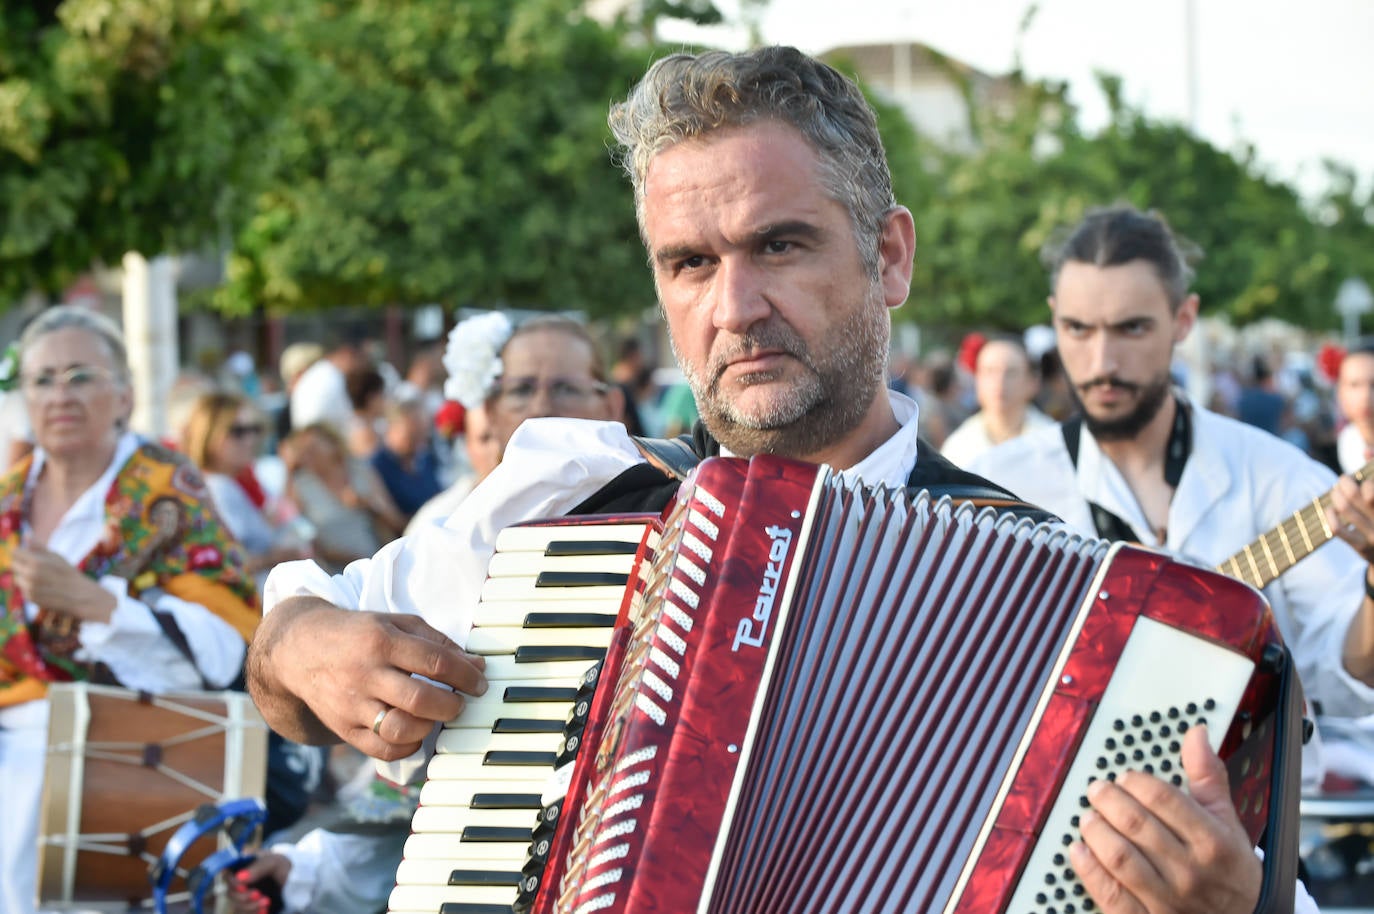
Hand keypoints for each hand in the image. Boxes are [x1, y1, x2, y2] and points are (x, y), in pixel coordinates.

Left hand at [11, 544, 115, 621]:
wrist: (80, 595)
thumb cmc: (69, 574)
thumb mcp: (57, 557)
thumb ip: (39, 547)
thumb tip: (27, 535)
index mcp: (36, 562)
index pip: (15, 552)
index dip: (22, 552)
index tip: (30, 554)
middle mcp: (30, 575)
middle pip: (14, 564)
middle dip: (23, 564)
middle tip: (38, 567)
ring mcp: (29, 588)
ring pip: (17, 577)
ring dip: (25, 576)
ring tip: (42, 578)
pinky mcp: (30, 598)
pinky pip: (23, 588)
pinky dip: (29, 587)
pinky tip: (43, 587)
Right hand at [225, 853, 290, 913]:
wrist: (300, 884)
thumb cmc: (288, 868)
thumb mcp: (276, 862)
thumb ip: (258, 867)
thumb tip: (239, 877)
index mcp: (246, 865)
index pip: (227, 873)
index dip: (231, 881)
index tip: (242, 887)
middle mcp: (243, 881)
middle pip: (230, 892)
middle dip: (243, 897)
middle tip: (258, 895)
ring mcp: (246, 895)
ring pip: (236, 905)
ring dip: (250, 907)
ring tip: (267, 902)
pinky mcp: (251, 907)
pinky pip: (243, 913)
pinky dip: (252, 913)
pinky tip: (265, 911)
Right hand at [250, 597, 486, 760]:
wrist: (300, 650)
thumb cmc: (358, 634)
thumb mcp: (396, 623)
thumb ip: (436, 642)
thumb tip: (475, 666)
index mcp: (382, 641)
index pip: (435, 662)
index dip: (466, 675)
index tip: (480, 683)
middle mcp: (366, 674)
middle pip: (420, 699)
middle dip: (452, 705)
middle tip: (461, 703)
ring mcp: (351, 704)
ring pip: (399, 728)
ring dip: (429, 727)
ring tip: (436, 717)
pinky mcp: (342, 728)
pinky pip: (380, 750)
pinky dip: (406, 748)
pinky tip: (416, 735)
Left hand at [1069, 724, 1260, 913]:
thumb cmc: (1228, 867)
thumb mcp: (1227, 820)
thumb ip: (1207, 775)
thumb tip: (1196, 734)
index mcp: (1212, 842)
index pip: (1164, 799)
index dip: (1136, 782)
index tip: (1124, 778)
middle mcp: (1191, 871)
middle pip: (1136, 825)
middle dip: (1108, 801)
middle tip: (1097, 790)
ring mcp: (1168, 899)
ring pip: (1120, 857)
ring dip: (1096, 831)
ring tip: (1088, 817)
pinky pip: (1110, 893)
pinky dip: (1088, 869)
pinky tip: (1079, 849)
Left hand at [1326, 473, 1373, 562]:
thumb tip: (1365, 452)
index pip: (1371, 488)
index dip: (1365, 479)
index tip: (1356, 476)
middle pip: (1357, 493)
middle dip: (1345, 482)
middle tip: (1344, 480)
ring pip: (1345, 508)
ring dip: (1336, 495)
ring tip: (1336, 491)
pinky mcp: (1363, 548)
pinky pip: (1338, 529)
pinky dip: (1330, 515)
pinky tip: (1331, 509)